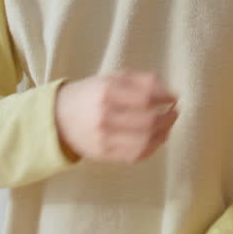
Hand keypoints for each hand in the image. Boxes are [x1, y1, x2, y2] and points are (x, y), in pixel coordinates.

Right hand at [54, 71, 178, 163]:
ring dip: (164, 134)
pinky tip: (156, 139)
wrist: (58, 118)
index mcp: (107, 92)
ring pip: (145, 141)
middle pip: (149, 122)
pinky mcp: (105, 155)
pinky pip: (136, 155)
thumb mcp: (112, 77)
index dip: (166, 98)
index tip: (174, 98)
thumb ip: (142, 80)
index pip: (146, 97)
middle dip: (169, 118)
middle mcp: (105, 116)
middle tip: (174, 113)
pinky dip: (153, 148)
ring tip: (168, 126)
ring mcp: (105, 139)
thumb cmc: (91, 93)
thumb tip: (170, 93)